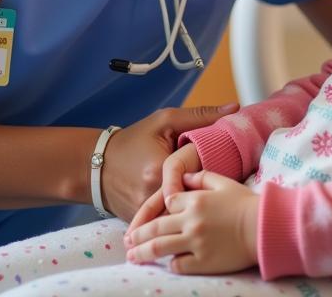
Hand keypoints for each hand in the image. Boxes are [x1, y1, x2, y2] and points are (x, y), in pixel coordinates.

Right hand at [100, 104, 236, 221]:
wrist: (97, 164)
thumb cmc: (133, 139)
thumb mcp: (165, 121)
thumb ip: (200, 116)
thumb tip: (234, 107)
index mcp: (160, 169)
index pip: (198, 178)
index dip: (212, 177)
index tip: (223, 173)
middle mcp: (150, 195)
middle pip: (189, 202)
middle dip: (204, 198)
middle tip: (217, 195)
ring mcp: (142, 212)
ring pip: (176, 216)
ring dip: (190, 210)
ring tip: (204, 206)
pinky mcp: (138, 221)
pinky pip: (162, 223)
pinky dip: (173, 218)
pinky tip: (183, 213)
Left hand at [124, 170, 258, 273]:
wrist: (263, 227)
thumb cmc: (244, 203)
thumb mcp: (223, 181)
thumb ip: (201, 176)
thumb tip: (185, 177)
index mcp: (195, 199)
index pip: (167, 202)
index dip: (160, 207)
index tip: (154, 214)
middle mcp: (191, 220)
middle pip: (156, 227)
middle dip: (138, 234)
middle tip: (127, 240)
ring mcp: (195, 242)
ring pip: (160, 247)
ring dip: (142, 252)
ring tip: (132, 256)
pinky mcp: (202, 261)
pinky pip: (178, 264)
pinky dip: (170, 264)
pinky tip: (166, 264)